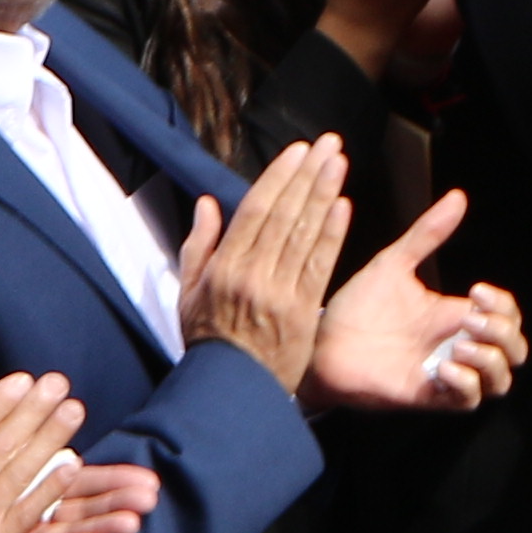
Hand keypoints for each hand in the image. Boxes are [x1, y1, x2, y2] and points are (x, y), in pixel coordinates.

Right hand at [169, 136, 353, 394]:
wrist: (230, 390)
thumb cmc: (207, 339)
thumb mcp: (187, 294)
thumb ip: (198, 246)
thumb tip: (208, 203)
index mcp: (224, 268)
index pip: (256, 211)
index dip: (279, 177)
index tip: (297, 151)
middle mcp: (253, 275)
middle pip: (286, 214)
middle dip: (308, 174)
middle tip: (328, 142)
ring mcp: (281, 293)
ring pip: (305, 234)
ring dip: (325, 193)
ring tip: (339, 162)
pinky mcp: (304, 311)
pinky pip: (321, 265)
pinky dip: (333, 234)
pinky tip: (343, 206)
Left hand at [300, 192, 520, 411]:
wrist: (320, 342)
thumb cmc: (356, 306)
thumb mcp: (395, 263)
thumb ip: (428, 233)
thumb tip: (458, 197)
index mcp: (452, 315)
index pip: (507, 316)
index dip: (504, 306)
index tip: (476, 290)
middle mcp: (454, 346)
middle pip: (514, 350)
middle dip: (505, 333)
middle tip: (472, 318)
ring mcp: (444, 374)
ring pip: (499, 381)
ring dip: (491, 360)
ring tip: (461, 344)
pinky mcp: (426, 396)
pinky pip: (467, 401)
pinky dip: (465, 384)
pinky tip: (442, 366)